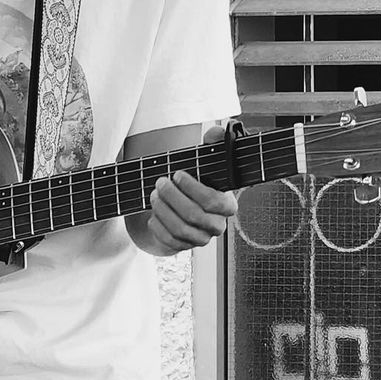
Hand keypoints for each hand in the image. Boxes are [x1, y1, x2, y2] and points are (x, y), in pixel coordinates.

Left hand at [144, 127, 238, 256]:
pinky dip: (157, 224)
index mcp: (227, 206)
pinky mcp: (182, 247)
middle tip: (160, 182)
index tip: (178, 174)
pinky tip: (153, 212)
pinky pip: (168, 239)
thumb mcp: (204, 162)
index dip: (194, 189)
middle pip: (193, 215)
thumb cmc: (195, 182)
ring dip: (162, 209)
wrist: (181, 206)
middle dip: (172, 197)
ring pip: (179, 228)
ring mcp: (199, 239)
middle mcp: (216, 226)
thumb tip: (217, 132)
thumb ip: (213, 145)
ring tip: (154, 194)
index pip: (215, 202)